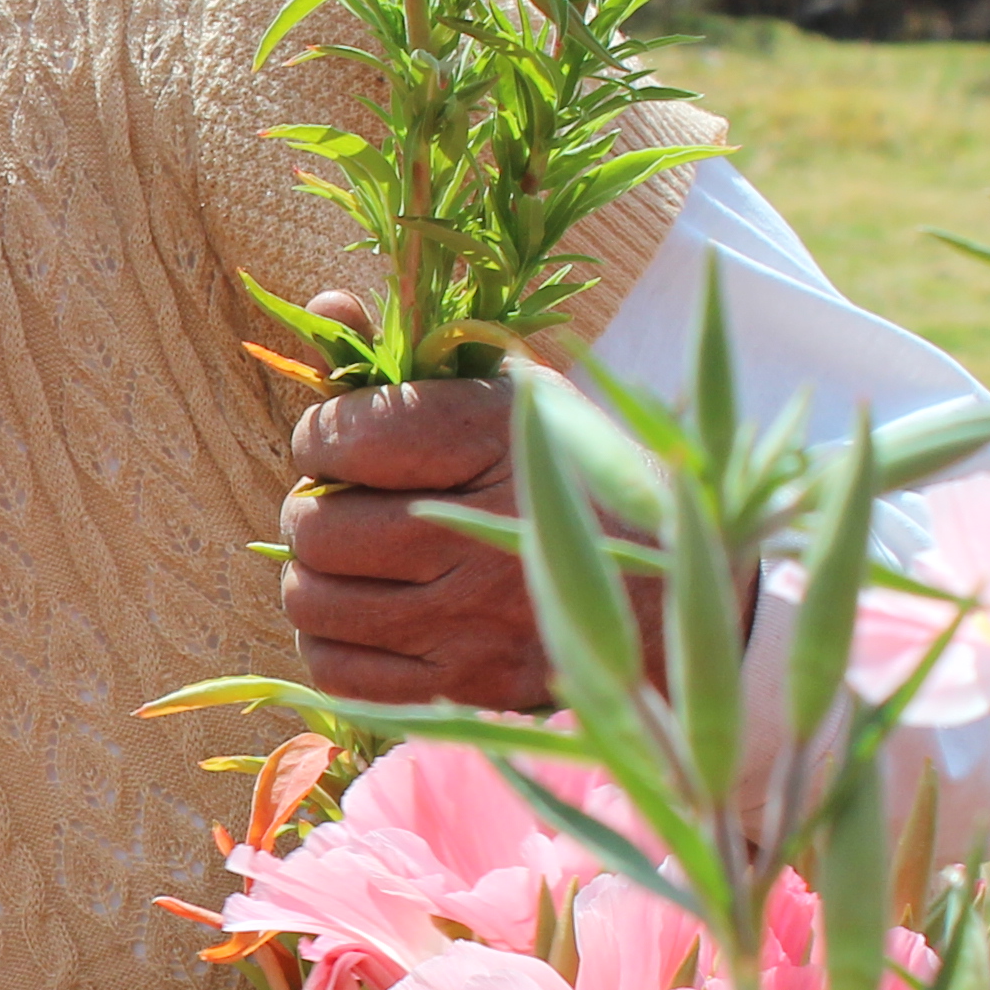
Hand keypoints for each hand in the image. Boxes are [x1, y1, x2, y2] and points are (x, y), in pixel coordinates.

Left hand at [277, 293, 554, 711]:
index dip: (322, 437)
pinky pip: (338, 670)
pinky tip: (368, 615)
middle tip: (346, 504)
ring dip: (316, 577)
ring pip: (313, 603)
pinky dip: (333, 641)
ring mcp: (469, 619)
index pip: (344, 437)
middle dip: (312, 509)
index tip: (344, 443)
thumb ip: (407, 354)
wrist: (678, 580)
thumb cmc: (577, 472)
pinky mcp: (465, 683)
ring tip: (356, 560)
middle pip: (315, 528)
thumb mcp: (512, 394)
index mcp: (490, 441)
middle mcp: (475, 533)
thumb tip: (326, 306)